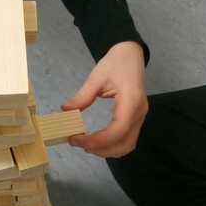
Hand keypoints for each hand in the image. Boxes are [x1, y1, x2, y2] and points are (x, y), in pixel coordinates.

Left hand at [61, 41, 147, 157]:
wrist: (131, 55)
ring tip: (86, 145)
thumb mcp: (96, 77)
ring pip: (127, 145)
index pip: (117, 130)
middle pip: (124, 143)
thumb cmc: (116, 62)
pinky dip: (113, 146)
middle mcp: (139, 113)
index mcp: (131, 101)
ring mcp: (140, 117)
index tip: (76, 139)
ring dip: (107, 150)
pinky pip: (127, 139)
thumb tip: (65, 111)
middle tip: (78, 143)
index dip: (97, 140)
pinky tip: (97, 142)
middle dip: (101, 149)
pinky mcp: (136, 119)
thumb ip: (82, 96)